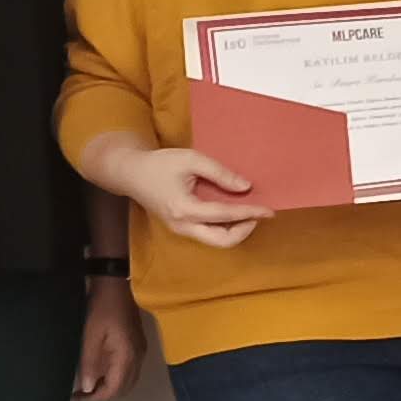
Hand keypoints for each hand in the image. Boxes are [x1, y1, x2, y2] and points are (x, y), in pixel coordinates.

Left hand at [74, 281, 142, 400]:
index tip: (77, 399)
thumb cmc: (101, 307)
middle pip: (124, 388)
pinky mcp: (137, 344)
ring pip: (128, 380)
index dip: (96, 398)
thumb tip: (88, 388)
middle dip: (103, 395)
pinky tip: (100, 371)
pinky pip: (129, 369)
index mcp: (126, 356)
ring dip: (110, 387)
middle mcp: (137, 357)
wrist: (116, 283)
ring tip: (88, 385)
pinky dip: (115, 376)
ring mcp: (140, 351)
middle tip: (81, 395)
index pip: (114, 388)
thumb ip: (90, 363)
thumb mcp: (90, 335)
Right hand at [118, 143, 265, 248]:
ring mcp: (181, 230)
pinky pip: (208, 234)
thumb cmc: (160, 164)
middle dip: (245, 230)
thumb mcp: (191, 160)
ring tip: (249, 212)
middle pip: (222, 241)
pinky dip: (225, 227)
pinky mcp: (181, 228)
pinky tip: (233, 213)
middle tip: (258, 214)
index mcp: (184, 209)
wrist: (131, 173)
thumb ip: (219, 173)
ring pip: (216, 241)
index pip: (224, 215)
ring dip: (236, 231)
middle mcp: (183, 226)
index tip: (269, 210)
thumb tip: (246, 187)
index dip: (250, 213)